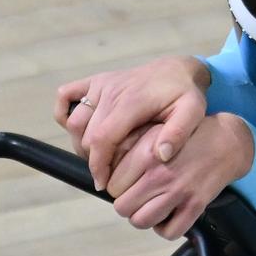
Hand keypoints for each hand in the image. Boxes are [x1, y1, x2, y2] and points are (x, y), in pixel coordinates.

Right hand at [55, 55, 209, 189]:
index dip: (98, 165)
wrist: (176, 70)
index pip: (102, 138)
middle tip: (108, 175)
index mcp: (131, 101)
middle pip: (86, 135)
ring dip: (80, 143)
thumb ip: (178, 133)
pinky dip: (63, 113)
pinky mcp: (93, 81)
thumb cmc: (184, 94)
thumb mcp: (192, 112)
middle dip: (93, 161)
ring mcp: (99, 85)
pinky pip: (65, 96)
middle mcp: (110, 91)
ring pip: (74, 122)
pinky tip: (80, 131)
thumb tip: (161, 155)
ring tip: (99, 158)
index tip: (103, 184)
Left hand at [106, 113, 255, 239]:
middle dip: (126, 202)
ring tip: (149, 205)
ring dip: (141, 216)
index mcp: (146, 153)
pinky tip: (166, 214)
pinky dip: (164, 228)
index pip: (112, 186)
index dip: (116, 186)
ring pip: (140, 221)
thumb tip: (103, 174)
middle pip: (122, 207)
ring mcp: (178, 192)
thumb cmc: (183, 137)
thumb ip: (126, 150)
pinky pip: (168, 232)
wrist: (224, 142)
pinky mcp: (195, 206)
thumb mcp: (152, 131)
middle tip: (136, 194)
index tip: (126, 182)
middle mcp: (160, 174)